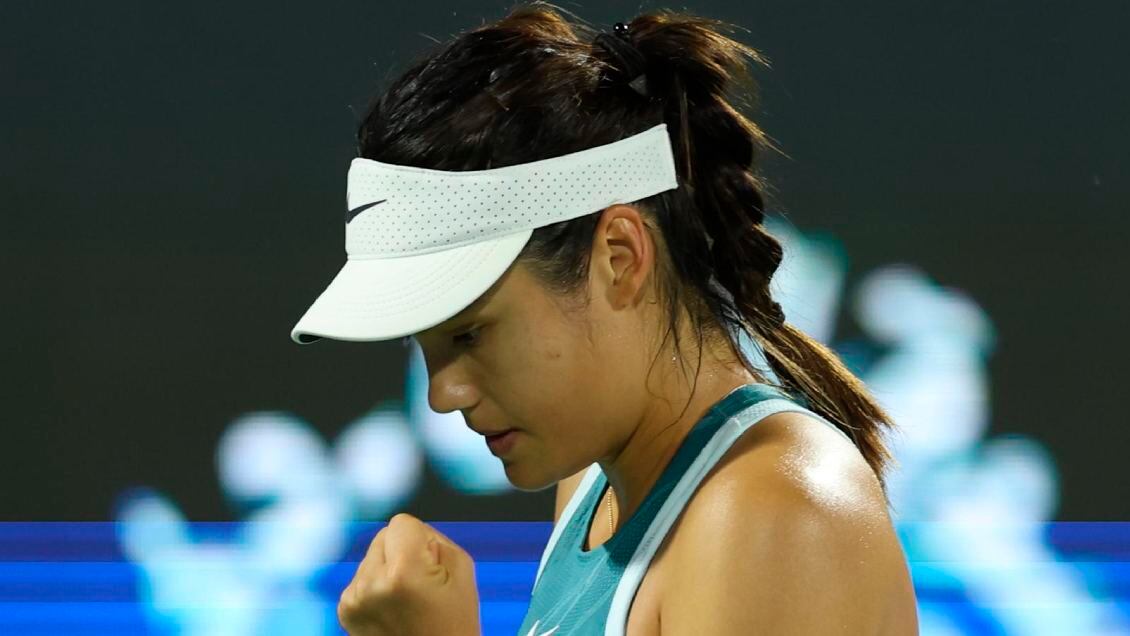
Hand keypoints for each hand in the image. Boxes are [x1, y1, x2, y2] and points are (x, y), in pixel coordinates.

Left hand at [338, 512, 480, 635]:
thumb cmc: (454, 621)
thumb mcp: (461, 570)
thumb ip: (432, 537)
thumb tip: (402, 529)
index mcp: (402, 572)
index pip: (401, 522)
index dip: (422, 540)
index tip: (432, 568)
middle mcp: (370, 583)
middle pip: (383, 536)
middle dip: (402, 552)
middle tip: (421, 586)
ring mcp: (354, 599)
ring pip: (372, 557)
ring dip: (388, 570)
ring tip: (407, 602)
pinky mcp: (345, 611)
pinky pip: (362, 577)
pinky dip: (377, 587)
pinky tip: (392, 609)